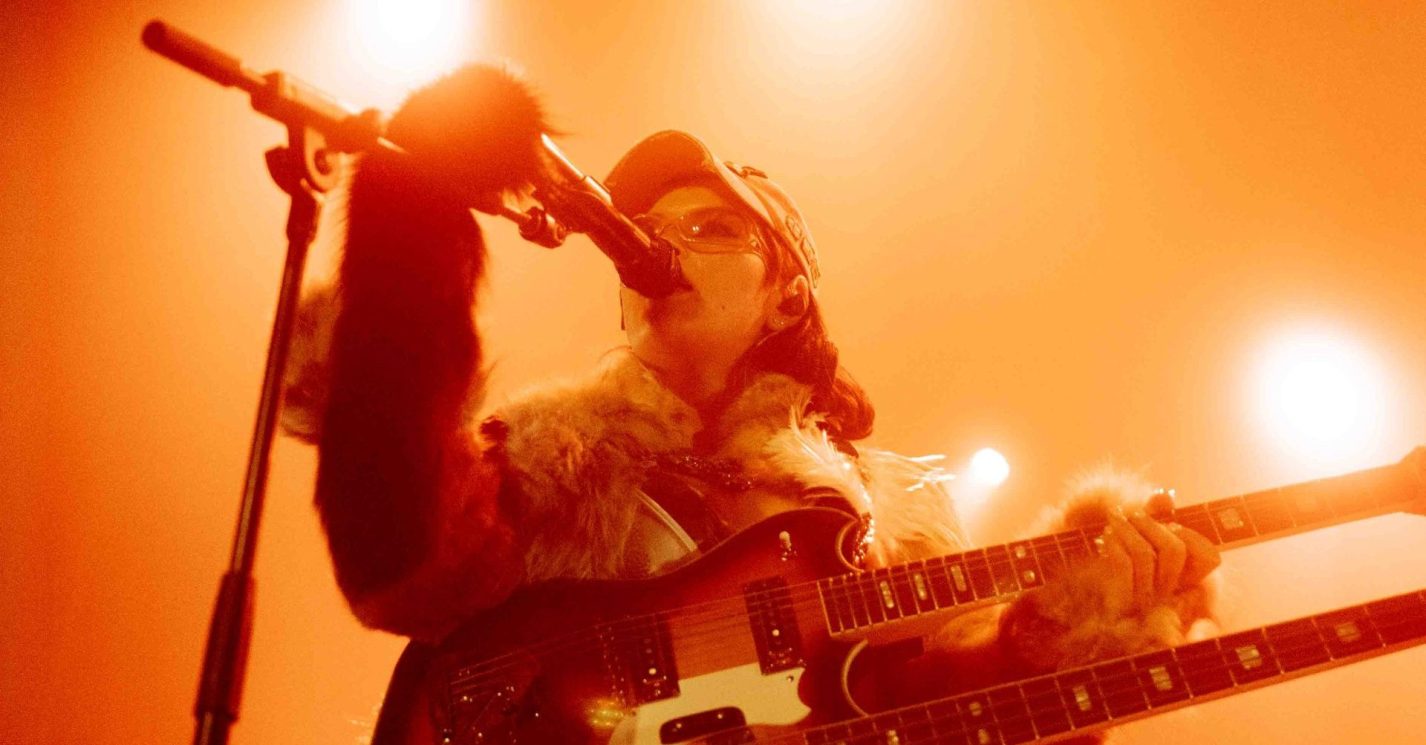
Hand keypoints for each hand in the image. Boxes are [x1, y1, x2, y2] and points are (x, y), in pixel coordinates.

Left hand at [1095, 500, 1219, 615]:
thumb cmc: (1117, 552)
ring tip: (1114, 518)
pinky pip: (1124, 564)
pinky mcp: (1121, 600)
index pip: (1210, 558)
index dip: (1195, 538)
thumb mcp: (1138, 531)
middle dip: (1153, 524)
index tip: (1172, 525)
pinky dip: (1115, 542)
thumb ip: (1155, 513)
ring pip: (1146, 554)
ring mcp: (1147, 599)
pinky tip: (1107, 534)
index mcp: (1184, 577)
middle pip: (1175, 551)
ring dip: (1127, 527)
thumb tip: (1164, 496)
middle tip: (1134, 515)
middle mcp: (1170, 591)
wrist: (1084, 580)